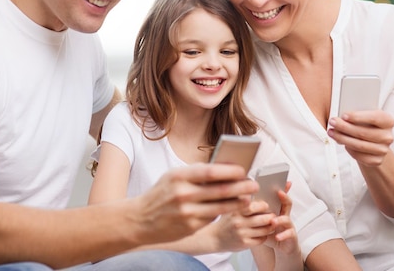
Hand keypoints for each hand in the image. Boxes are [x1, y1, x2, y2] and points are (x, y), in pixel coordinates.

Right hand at [132, 163, 258, 243]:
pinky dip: (224, 212)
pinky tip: (233, 208)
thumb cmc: (160, 194)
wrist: (140, 220)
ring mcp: (187, 212)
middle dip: (241, 187)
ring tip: (248, 198)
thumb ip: (195, 172)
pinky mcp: (190, 227)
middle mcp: (184, 194)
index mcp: (180, 176)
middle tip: (253, 184)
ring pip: (220, 207)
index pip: (211, 172)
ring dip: (238, 202)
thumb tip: (222, 167)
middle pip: (220, 190)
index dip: (230, 171)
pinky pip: (212, 218)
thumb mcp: (173, 176)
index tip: (243, 170)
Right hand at [211, 200, 275, 250]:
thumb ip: (241, 198)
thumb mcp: (231, 207)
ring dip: (271, 227)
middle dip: (271, 217)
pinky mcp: (244, 244)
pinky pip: (261, 239)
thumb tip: (252, 183)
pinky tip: (264, 232)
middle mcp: (238, 222)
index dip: (263, 205)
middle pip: (262, 219)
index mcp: (235, 210)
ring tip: (272, 223)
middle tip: (273, 215)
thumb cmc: (227, 220)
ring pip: (264, 230)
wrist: (215, 238)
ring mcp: (241, 234)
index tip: (266, 205)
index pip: (253, 206)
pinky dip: (265, 235)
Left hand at [263, 184, 299, 256]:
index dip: (279, 187)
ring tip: (273, 221)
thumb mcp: (262, 221)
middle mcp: (285, 215)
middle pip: (287, 202)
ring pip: (287, 218)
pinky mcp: (292, 236)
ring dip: (280, 219)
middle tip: (279, 193)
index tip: (275, 180)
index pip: (279, 196)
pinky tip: (277, 237)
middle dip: (284, 197)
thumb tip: (243, 201)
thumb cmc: (270, 232)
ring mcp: (289, 225)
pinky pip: (289, 234)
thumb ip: (257, 212)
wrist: (281, 247)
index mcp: (278, 209)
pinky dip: (283, 235)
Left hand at [327, 110, 393, 166]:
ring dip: (342, 138)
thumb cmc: (367, 123)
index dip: (358, 117)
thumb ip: (357, 112)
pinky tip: (342, 142)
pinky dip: (348, 149)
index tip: (344, 115)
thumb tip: (341, 117)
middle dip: (345, 127)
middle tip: (333, 122)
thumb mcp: (365, 114)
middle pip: (363, 133)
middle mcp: (388, 136)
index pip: (374, 118)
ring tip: (332, 132)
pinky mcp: (377, 160)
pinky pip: (359, 156)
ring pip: (359, 145)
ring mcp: (383, 150)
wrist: (373, 140)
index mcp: (388, 120)